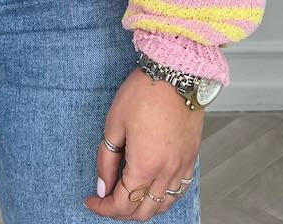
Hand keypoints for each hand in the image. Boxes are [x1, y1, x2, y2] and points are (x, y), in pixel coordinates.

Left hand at [83, 67, 203, 218]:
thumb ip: (107, 159)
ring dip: (144, 207)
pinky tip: (155, 189)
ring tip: (128, 195)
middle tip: (106, 200)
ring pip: (164, 205)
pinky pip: (179, 190)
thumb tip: (102, 186)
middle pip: (143, 211)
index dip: (103, 207)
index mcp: (145, 165)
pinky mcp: (191, 157)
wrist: (177, 72)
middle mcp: (166, 172)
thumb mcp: (114, 123)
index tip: (91, 200)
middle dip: (121, 211)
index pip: (121, 203)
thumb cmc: (145, 91)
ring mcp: (182, 167)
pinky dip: (165, 197)